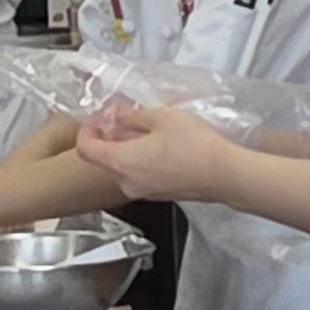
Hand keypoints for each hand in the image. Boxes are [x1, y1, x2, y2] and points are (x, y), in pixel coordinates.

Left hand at [76, 103, 232, 206]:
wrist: (224, 174)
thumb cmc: (192, 143)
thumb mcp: (161, 117)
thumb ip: (131, 116)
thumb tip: (115, 114)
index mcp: (121, 162)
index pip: (86, 149)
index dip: (86, 130)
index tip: (98, 117)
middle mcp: (126, 182)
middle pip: (102, 159)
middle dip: (107, 137)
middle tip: (121, 117)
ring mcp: (143, 192)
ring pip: (122, 168)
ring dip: (124, 148)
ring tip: (144, 129)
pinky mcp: (159, 195)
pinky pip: (138, 175)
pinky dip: (139, 160)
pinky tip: (158, 146)